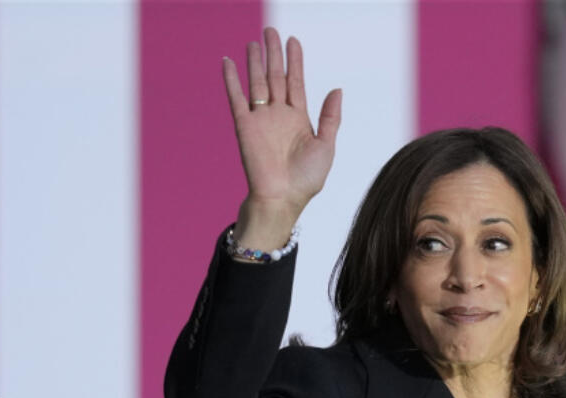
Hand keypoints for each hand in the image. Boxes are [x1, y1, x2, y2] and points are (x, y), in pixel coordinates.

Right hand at [223, 28, 340, 247]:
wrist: (283, 198)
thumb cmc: (306, 179)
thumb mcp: (326, 146)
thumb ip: (330, 117)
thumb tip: (337, 89)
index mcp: (299, 119)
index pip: (296, 82)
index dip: (295, 61)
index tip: (293, 41)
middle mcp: (278, 115)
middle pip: (276, 76)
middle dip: (274, 54)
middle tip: (271, 30)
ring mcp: (260, 119)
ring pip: (257, 82)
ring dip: (255, 61)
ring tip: (254, 41)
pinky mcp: (244, 126)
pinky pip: (236, 98)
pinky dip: (231, 80)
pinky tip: (228, 62)